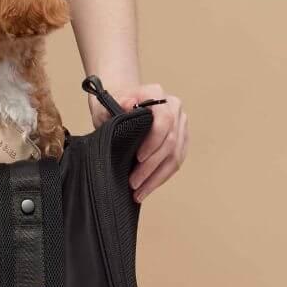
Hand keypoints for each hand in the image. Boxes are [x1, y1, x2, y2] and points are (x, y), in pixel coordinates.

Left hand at [88, 82, 187, 203]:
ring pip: (176, 155)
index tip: (137, 159)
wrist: (117, 103)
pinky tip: (149, 187)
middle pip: (171, 141)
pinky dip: (162, 176)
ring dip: (158, 177)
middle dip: (152, 166)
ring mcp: (180, 122)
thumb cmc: (110, 104)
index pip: (164, 120)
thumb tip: (129, 103)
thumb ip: (116, 104)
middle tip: (133, 183)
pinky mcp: (181, 138)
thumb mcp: (105, 104)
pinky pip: (177, 160)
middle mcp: (173, 106)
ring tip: (140, 192)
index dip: (154, 142)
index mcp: (156, 94)